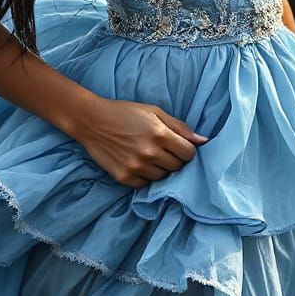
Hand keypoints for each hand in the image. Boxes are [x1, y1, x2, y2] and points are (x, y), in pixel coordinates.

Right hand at [69, 97, 208, 188]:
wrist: (91, 121)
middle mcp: (150, 153)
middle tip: (162, 150)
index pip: (189, 154)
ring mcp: (137, 167)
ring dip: (160, 169)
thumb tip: (203, 140)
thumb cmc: (124, 112)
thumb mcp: (153, 111)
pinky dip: (145, 176)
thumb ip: (179, 127)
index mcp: (160, 134)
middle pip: (177, 167)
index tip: (178, 146)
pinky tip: (137, 163)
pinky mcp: (124, 177)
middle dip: (174, 159)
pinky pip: (145, 184)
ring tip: (148, 155)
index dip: (186, 150)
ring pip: (162, 177)